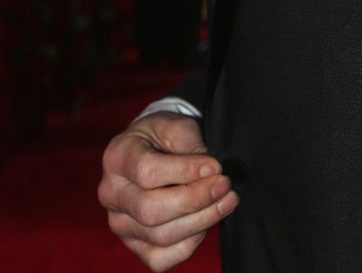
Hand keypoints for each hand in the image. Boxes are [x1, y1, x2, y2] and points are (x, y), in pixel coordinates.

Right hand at [98, 111, 238, 270]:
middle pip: (151, 210)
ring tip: (226, 202)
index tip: (215, 166)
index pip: (147, 171)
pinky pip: (160, 258)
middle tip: (225, 186)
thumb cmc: (164, 135)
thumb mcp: (176, 126)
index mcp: (117, 157)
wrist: (151, 148)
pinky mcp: (133, 244)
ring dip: (200, 221)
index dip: (185, 171)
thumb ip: (191, 147)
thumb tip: (211, 174)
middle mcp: (111, 193)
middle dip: (195, 200)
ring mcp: (120, 222)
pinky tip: (205, 222)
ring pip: (159, 236)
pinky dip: (189, 244)